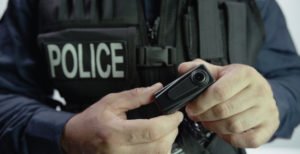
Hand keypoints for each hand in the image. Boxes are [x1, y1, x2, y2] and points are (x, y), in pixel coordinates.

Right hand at [61, 83, 182, 153]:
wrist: (75, 140)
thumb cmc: (90, 122)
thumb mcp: (110, 102)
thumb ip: (135, 96)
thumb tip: (156, 90)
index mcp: (115, 133)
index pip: (151, 130)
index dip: (169, 122)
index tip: (176, 114)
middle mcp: (120, 152)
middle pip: (159, 147)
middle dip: (172, 132)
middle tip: (172, 121)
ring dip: (168, 143)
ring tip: (164, 131)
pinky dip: (159, 152)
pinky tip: (156, 143)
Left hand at [178, 59, 278, 147]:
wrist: (261, 91)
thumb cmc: (239, 83)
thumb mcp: (220, 71)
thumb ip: (200, 69)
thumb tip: (183, 68)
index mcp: (245, 74)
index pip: (219, 92)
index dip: (200, 103)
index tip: (191, 107)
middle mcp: (259, 91)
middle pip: (224, 111)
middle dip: (204, 116)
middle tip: (197, 115)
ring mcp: (266, 110)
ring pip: (233, 126)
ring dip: (215, 127)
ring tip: (209, 121)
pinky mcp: (269, 125)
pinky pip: (247, 139)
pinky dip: (231, 138)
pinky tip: (224, 130)